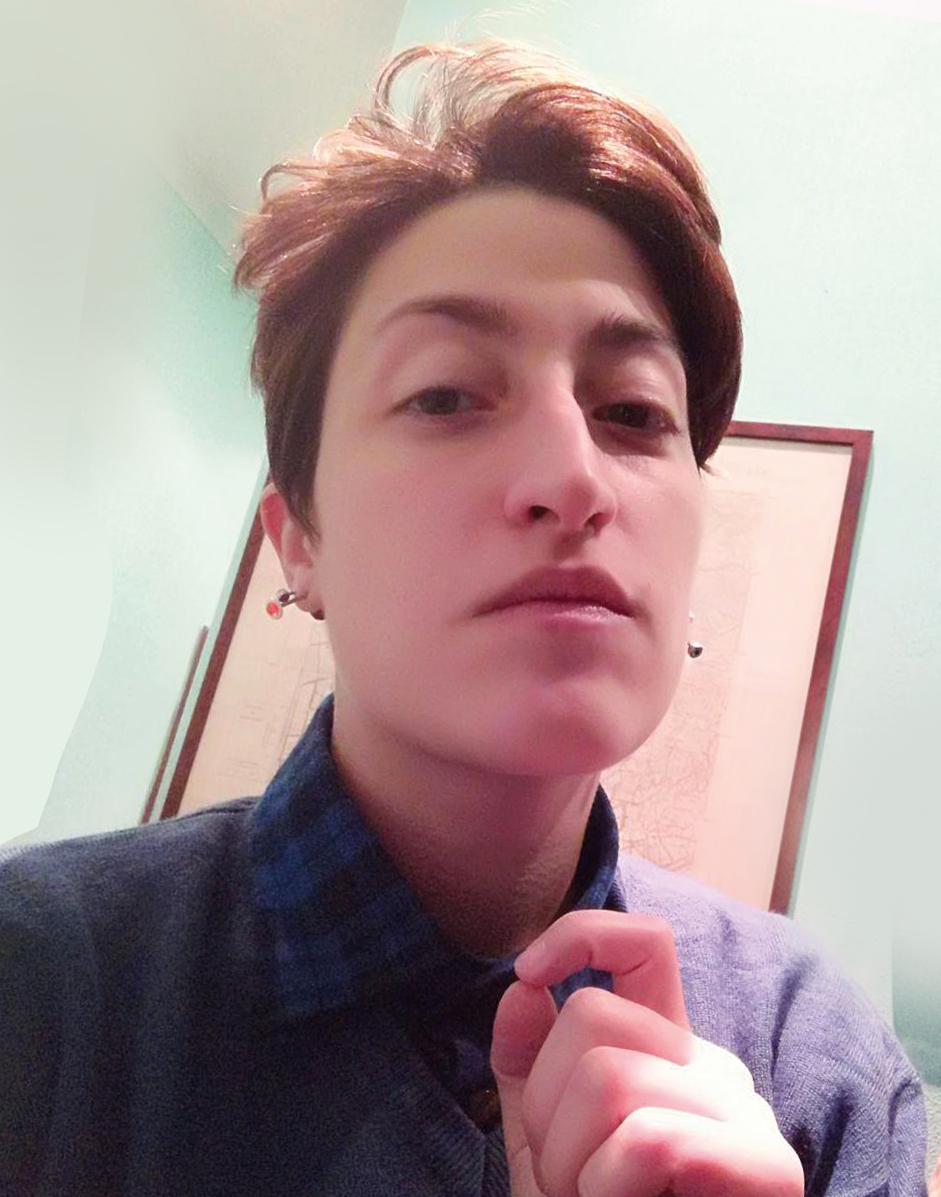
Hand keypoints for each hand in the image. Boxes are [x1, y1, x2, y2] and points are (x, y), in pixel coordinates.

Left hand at [491, 910, 804, 1196]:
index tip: (525, 975)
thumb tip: (524, 987)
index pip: (643, 943)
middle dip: (546, 1111)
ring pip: (608, 1078)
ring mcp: (744, 1113)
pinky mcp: (767, 1167)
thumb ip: (526, 1064)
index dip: (580, 934)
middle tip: (572, 1181)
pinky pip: (649, 1139)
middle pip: (592, 1017)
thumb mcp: (541, 1142)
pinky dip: (609, 1188)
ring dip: (570, 1165)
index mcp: (663, 1052)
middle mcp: (711, 1066)